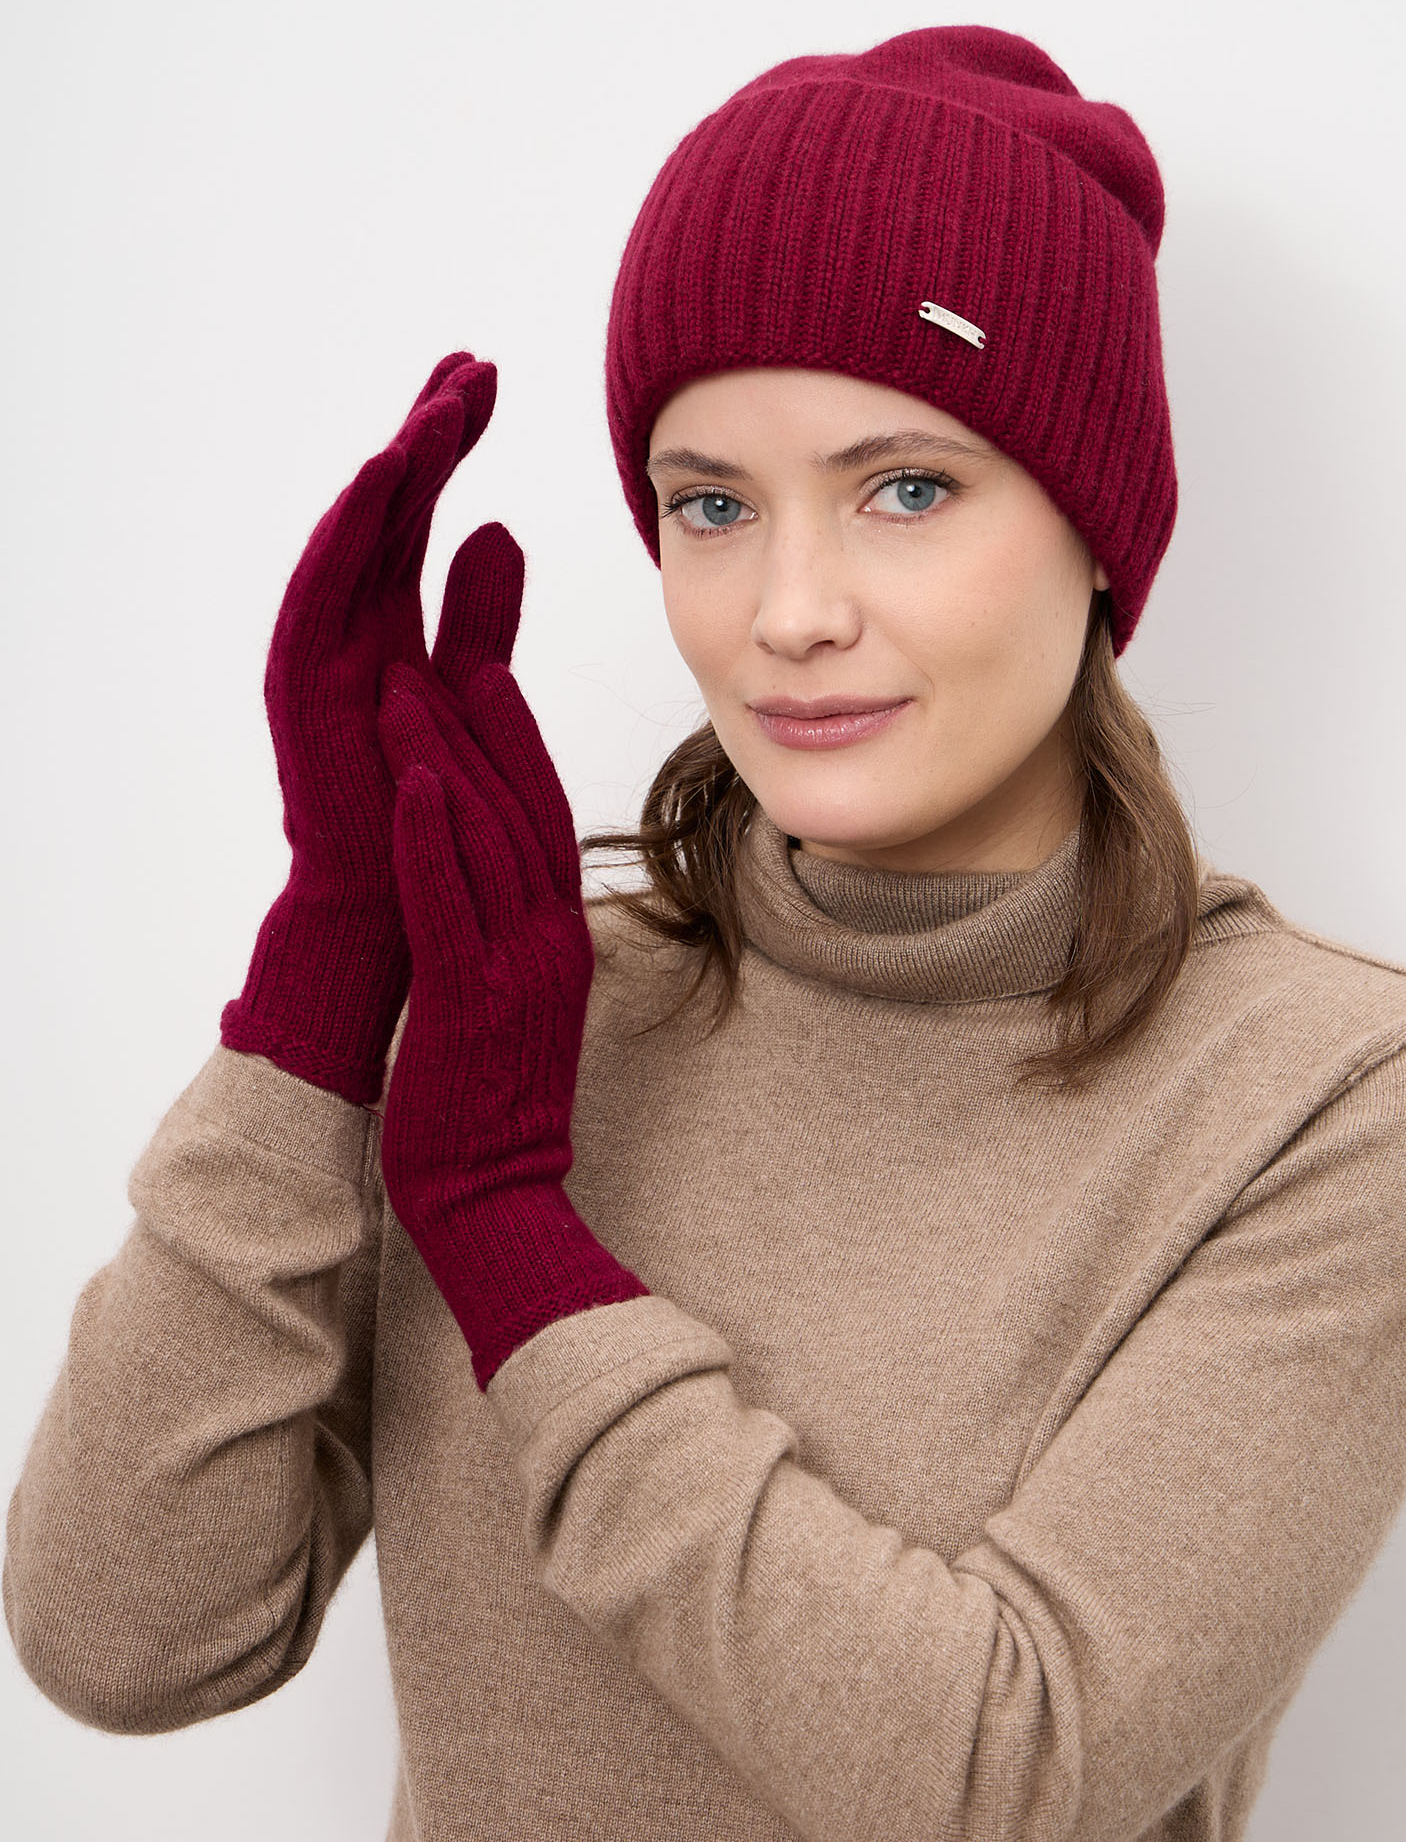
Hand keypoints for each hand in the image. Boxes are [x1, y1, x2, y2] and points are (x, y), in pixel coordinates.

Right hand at [219, 353, 529, 1105]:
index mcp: (392, 629)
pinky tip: (387, 475)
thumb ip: (481, 618)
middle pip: (386, 511)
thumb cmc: (436, 821)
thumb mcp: (471, 696)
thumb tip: (502, 532)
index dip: (451, 446)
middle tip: (470, 364)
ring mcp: (322, 658)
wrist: (394, 919)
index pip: (421, 517)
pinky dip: (350, 532)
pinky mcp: (303, 691)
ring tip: (438, 404)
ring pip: (353, 539)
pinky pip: (321, 593)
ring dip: (395, 468)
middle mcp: (352, 632)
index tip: (490, 380)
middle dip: (426, 432)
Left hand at [374, 659, 648, 1389]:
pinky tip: (410, 785)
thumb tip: (501, 876)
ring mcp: (515, 972)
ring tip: (409, 687)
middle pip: (525, 809)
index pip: (546, 816)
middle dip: (485, 723)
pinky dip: (432, 840)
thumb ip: (518, 932)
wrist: (497, 1197)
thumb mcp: (521, 1000)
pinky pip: (451, 907)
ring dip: (447, 759)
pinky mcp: (468, 1005)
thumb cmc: (496, 1102)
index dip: (518, 739)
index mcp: (561, 939)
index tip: (486, 670)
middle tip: (451, 645)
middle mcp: (550, 942)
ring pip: (488, 842)